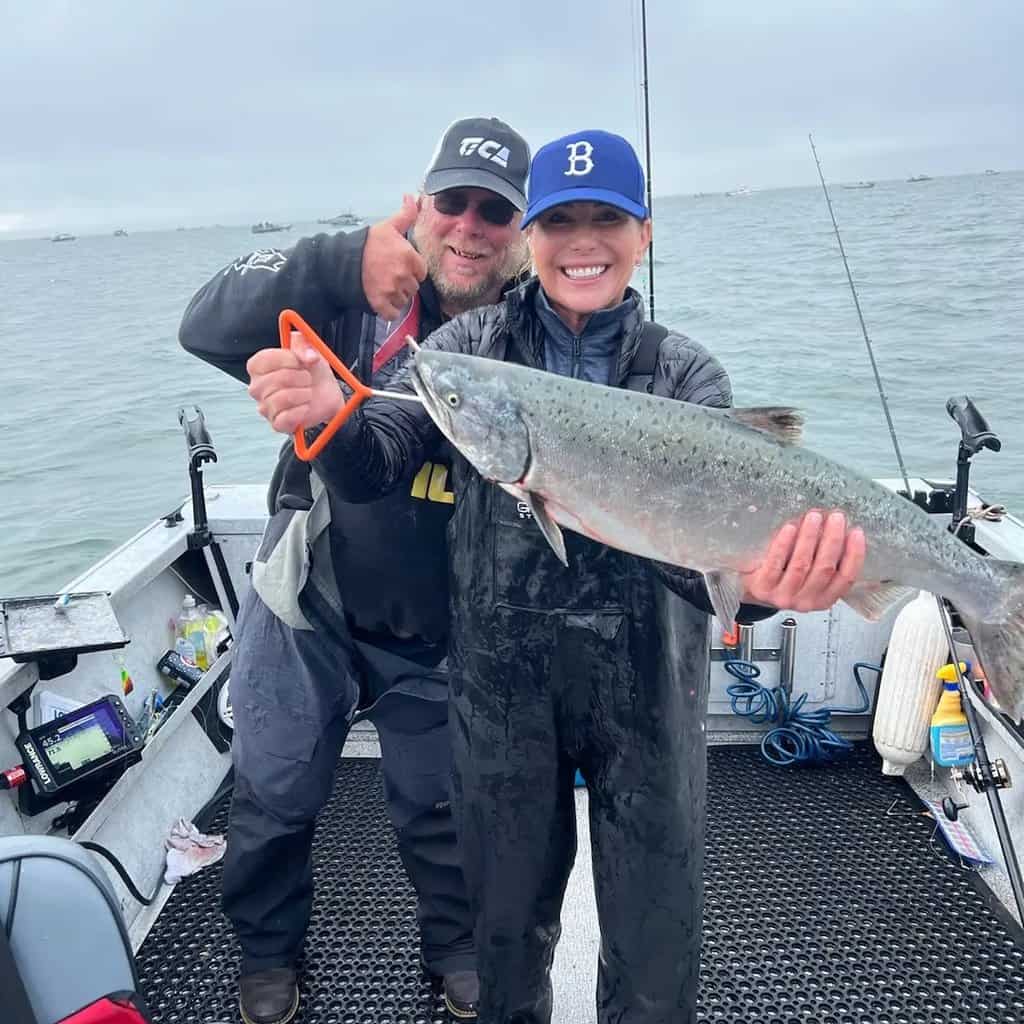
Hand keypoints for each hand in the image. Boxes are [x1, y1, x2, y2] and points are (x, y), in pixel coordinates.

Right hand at [246, 335, 342, 434]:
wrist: (326, 392)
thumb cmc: (311, 369)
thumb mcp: (308, 348)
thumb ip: (304, 344)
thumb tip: (308, 356)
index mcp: (258, 366)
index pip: (263, 361)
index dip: (286, 360)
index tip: (300, 361)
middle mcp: (257, 388)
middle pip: (273, 381)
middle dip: (298, 378)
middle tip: (308, 378)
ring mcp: (265, 408)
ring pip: (280, 399)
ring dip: (302, 394)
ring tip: (308, 392)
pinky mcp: (277, 424)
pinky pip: (285, 419)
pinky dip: (301, 411)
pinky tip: (306, 406)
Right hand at [362, 195, 427, 319]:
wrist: (341, 261)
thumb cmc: (366, 243)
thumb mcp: (388, 226)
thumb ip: (406, 215)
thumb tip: (415, 198)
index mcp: (409, 257)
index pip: (421, 272)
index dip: (411, 270)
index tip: (399, 267)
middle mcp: (403, 275)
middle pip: (413, 288)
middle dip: (403, 284)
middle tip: (388, 276)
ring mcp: (392, 291)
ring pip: (403, 301)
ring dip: (396, 297)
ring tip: (382, 286)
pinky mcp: (380, 304)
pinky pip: (393, 314)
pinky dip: (388, 310)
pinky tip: (381, 300)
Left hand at [740, 510, 865, 611]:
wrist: (754, 588)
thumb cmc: (785, 575)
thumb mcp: (812, 574)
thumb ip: (828, 559)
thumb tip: (843, 528)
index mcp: (824, 598)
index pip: (846, 578)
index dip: (854, 554)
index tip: (856, 532)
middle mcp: (806, 600)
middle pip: (824, 568)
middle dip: (832, 540)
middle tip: (836, 518)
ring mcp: (783, 596)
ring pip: (801, 565)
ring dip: (810, 538)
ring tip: (814, 517)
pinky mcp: (763, 587)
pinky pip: (776, 563)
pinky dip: (784, 544)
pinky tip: (790, 528)